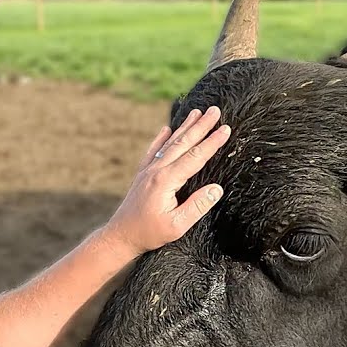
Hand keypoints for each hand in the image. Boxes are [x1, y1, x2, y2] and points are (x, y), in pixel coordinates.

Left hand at [99, 106, 231, 259]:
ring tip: (197, 111)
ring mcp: (147, 170)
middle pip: (183, 143)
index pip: (195, 157)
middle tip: (215, 110)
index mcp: (166, 180)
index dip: (212, 142)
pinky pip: (153, 151)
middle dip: (201, 126)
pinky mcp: (142, 174)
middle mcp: (156, 170)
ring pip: (169, 143)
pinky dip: (161, 138)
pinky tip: (166, 129)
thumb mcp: (177, 226)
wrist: (120, 236)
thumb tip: (217, 189)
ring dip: (184, 127)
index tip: (225, 129)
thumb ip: (197, 206)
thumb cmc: (149, 233)